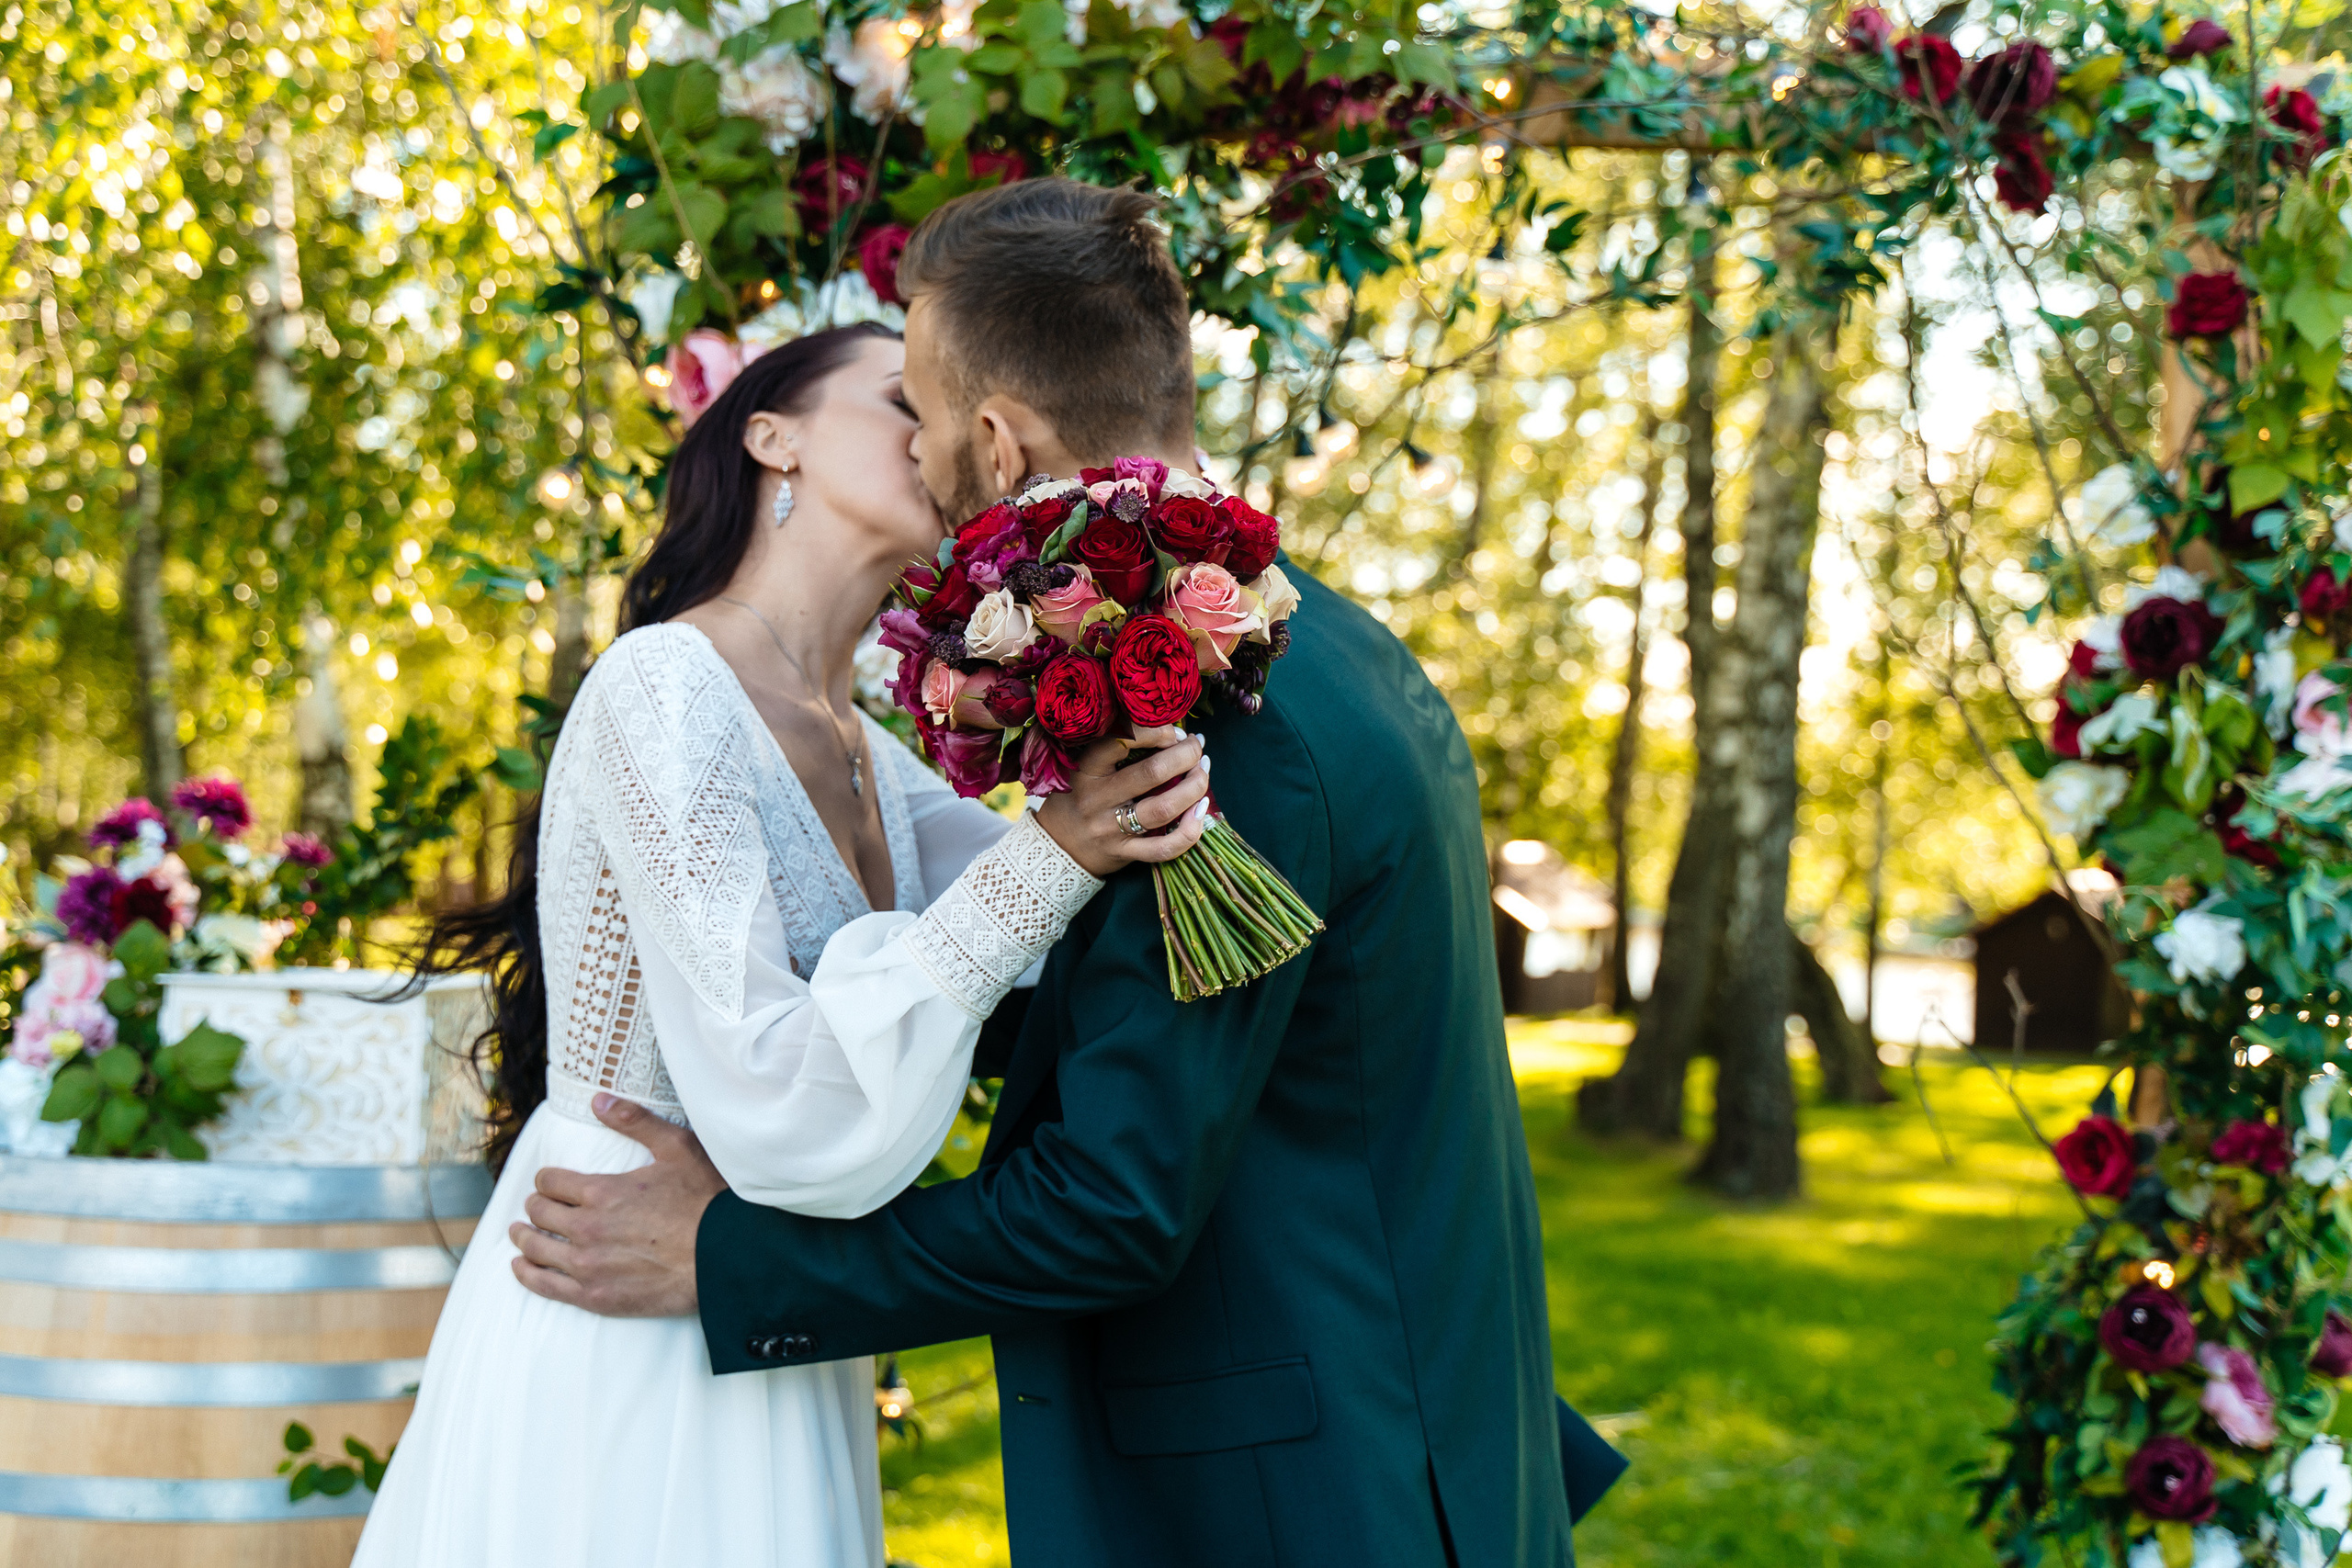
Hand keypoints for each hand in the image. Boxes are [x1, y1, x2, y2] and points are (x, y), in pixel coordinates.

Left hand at [510, 1094, 726, 1317]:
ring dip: (524, 1238)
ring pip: (535, 1249)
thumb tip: (598, 1100)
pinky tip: (521, 1268)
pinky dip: (527, 1275)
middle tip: (538, 1206)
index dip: (548, 1179)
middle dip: (536, 1206)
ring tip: (521, 1234)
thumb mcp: (677, 1148)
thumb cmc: (708, 1200)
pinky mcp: (596, 1296)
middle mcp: (586, 1228)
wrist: (728, 1257)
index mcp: (601, 1191)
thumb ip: (635, 1121)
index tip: (552, 1182)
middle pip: (540, 1213)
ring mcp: (588, 1266)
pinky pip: (545, 1286)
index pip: (550, 1182)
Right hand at [1034, 725, 1211, 876]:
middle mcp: (1098, 799)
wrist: (1057, 846)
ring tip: (1203, 772)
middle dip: (1185, 755)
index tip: (1174, 730)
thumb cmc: (1080, 797)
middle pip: (1151, 773)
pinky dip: (1191, 830)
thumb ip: (1120, 752)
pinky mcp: (1125, 853)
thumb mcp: (1086, 768)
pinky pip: (1165, 848)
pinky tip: (1201, 810)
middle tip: (1197, 747)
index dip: (1156, 731)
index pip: (1121, 740)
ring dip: (1194, 787)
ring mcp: (1111, 829)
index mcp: (1087, 770)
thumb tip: (1175, 733)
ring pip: (1163, 808)